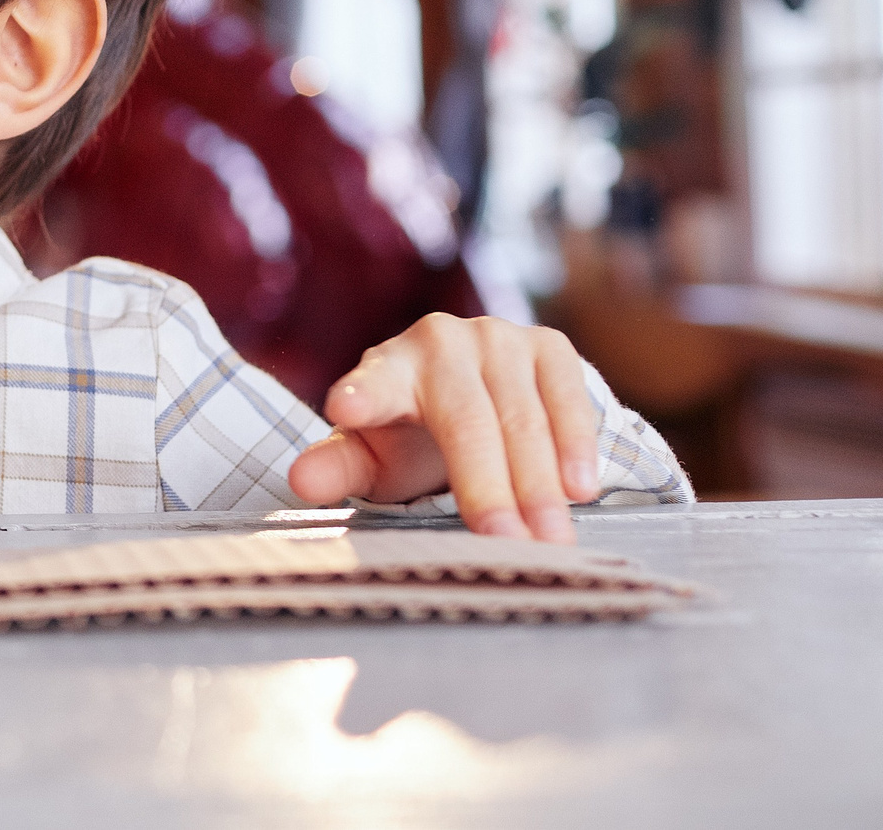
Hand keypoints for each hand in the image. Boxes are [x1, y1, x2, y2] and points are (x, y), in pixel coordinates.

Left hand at [286, 313, 602, 543]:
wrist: (477, 392)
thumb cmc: (413, 434)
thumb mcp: (373, 457)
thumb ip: (338, 468)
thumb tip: (301, 480)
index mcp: (386, 370)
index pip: (371, 386)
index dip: (361, 396)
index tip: (345, 409)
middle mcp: (439, 342)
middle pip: (466, 423)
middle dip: (489, 488)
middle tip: (508, 543)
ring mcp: (497, 338)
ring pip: (522, 416)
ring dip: (541, 483)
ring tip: (552, 539)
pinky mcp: (547, 345)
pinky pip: (568, 394)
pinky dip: (577, 443)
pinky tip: (581, 488)